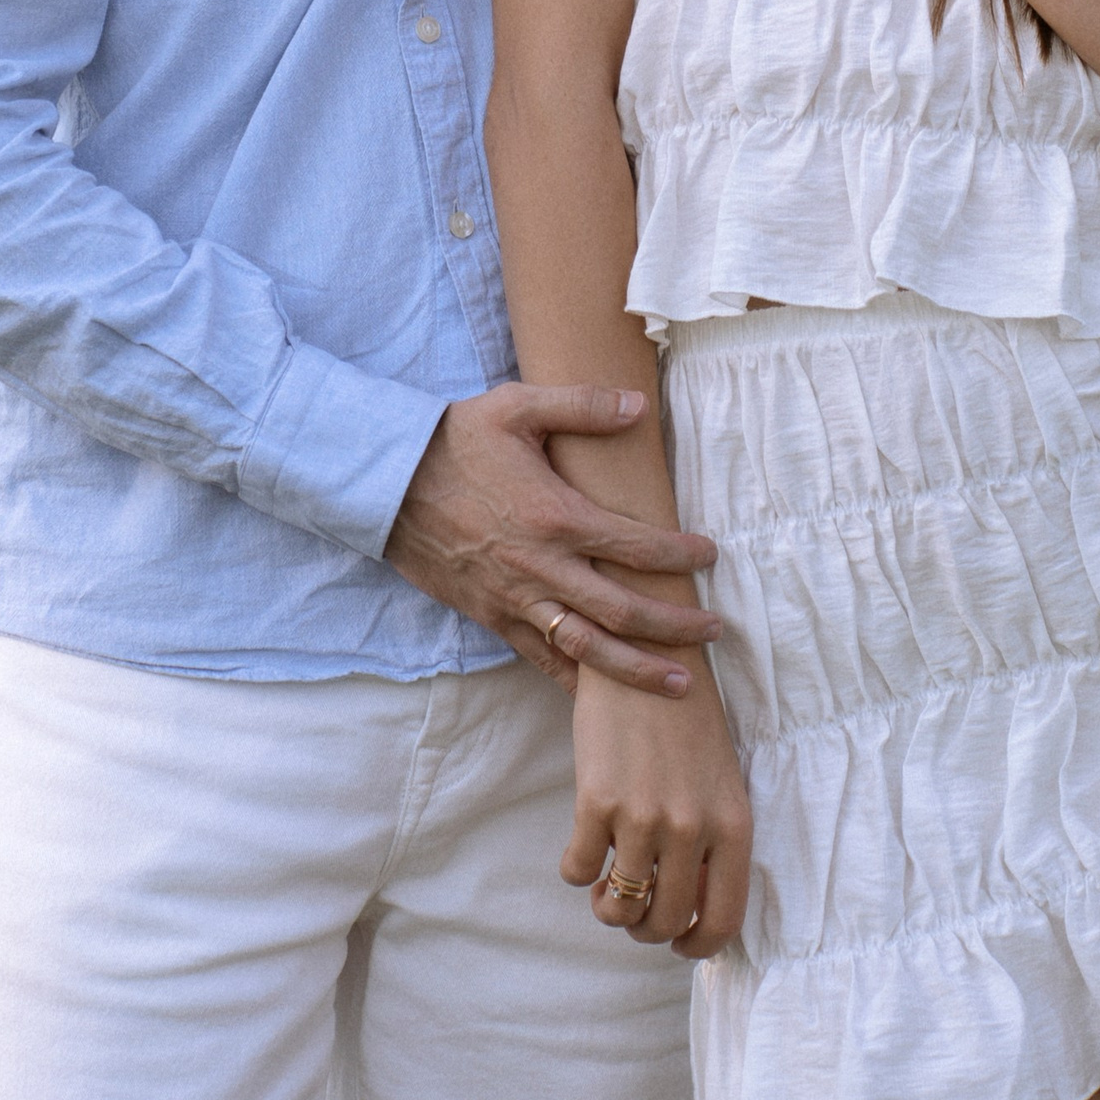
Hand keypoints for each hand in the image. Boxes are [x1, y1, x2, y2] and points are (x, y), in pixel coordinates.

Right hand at [386, 384, 724, 697]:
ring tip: (679, 685)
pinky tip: (603, 694)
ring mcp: (515, 599)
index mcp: (556, 516)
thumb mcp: (516, 406)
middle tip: (714, 632)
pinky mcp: (491, 616)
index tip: (710, 555)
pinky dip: (575, 680)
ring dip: (636, 671)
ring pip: (587, 649)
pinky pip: (540, 658)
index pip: (635, 545)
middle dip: (675, 627)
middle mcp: (542, 567)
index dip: (680, 554)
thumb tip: (638, 406)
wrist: (385, 482)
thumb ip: (581, 406)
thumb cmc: (454, 439)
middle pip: (623, 612)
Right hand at [566, 663, 751, 956]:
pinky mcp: (597, 799)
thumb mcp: (720, 778)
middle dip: (645, 929)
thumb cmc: (686, 715)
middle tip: (635, 909)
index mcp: (734, 824)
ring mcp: (643, 816)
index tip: (679, 944)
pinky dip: (576, 871)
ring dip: (609, 907)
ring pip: (618, 907)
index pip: (723, 921)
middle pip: (664, 922)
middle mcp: (692, 828)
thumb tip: (689, 905)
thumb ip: (713, 839)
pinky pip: (578, 871)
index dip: (698, 947)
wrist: (646, 649)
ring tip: (608, 886)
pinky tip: (583, 849)